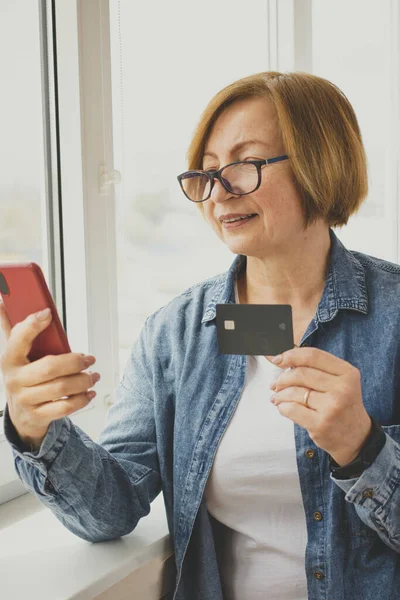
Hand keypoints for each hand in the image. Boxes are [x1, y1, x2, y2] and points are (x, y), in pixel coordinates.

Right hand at [0, 301, 99, 450]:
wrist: (21, 415)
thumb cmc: (24, 376)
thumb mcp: (17, 354)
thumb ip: (15, 329)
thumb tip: (3, 300)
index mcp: (9, 359)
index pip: (17, 339)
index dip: (32, 325)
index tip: (47, 314)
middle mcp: (15, 380)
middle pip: (49, 367)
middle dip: (75, 361)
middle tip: (89, 358)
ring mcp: (26, 399)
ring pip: (61, 387)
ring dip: (83, 380)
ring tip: (93, 375)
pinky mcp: (38, 415)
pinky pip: (64, 407)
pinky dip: (81, 399)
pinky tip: (89, 392)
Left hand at [265, 347, 371, 465]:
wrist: (357, 438)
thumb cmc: (342, 406)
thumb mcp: (339, 382)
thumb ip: (316, 368)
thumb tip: (282, 358)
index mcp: (347, 373)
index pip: (313, 355)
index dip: (291, 355)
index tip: (278, 359)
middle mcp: (342, 388)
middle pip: (301, 373)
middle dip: (282, 378)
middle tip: (275, 384)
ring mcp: (332, 407)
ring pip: (294, 392)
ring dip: (280, 394)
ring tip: (277, 397)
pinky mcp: (320, 424)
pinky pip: (291, 409)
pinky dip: (282, 407)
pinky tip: (283, 407)